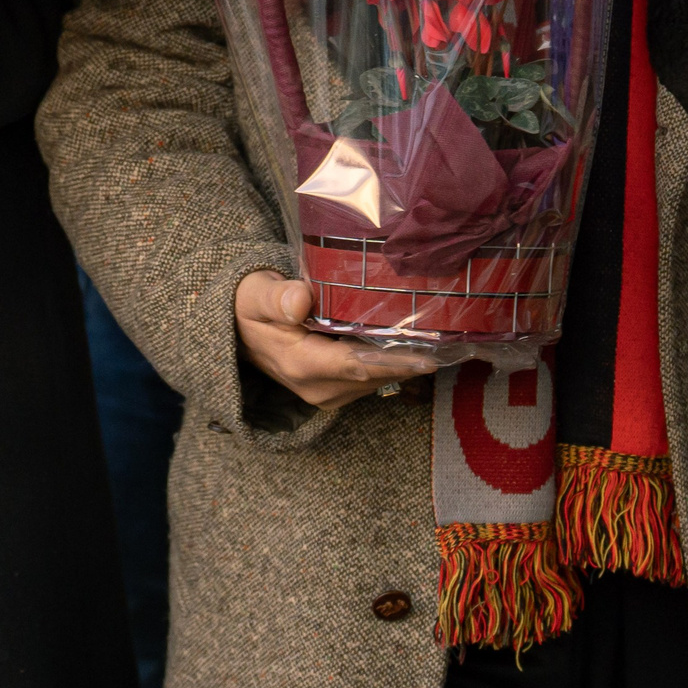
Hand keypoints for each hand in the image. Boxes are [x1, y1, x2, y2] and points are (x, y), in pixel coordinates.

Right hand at [234, 271, 439, 409]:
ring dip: (404, 364)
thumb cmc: (251, 304)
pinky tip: (411, 344)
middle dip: (410, 361)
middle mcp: (316, 387)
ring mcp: (325, 393)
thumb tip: (300, 300)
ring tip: (439, 340)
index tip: (431, 356)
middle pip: (374, 376)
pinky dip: (391, 365)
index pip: (357, 365)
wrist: (237, 328)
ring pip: (376, 380)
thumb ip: (277, 297)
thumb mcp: (256, 293)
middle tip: (450, 340)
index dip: (395, 362)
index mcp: (300, 365)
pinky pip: (369, 380)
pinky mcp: (332, 390)